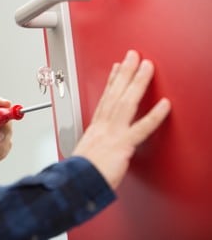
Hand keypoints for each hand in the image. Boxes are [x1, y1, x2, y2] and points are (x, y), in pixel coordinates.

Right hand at [72, 50, 170, 188]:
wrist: (75, 184)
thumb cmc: (79, 174)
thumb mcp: (85, 154)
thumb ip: (93, 146)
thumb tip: (95, 146)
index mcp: (95, 128)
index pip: (105, 98)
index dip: (112, 80)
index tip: (118, 67)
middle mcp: (103, 126)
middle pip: (115, 93)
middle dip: (125, 72)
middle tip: (133, 55)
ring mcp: (112, 133)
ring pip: (126, 102)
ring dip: (137, 82)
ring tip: (146, 66)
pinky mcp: (122, 145)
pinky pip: (141, 128)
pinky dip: (154, 116)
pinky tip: (165, 104)